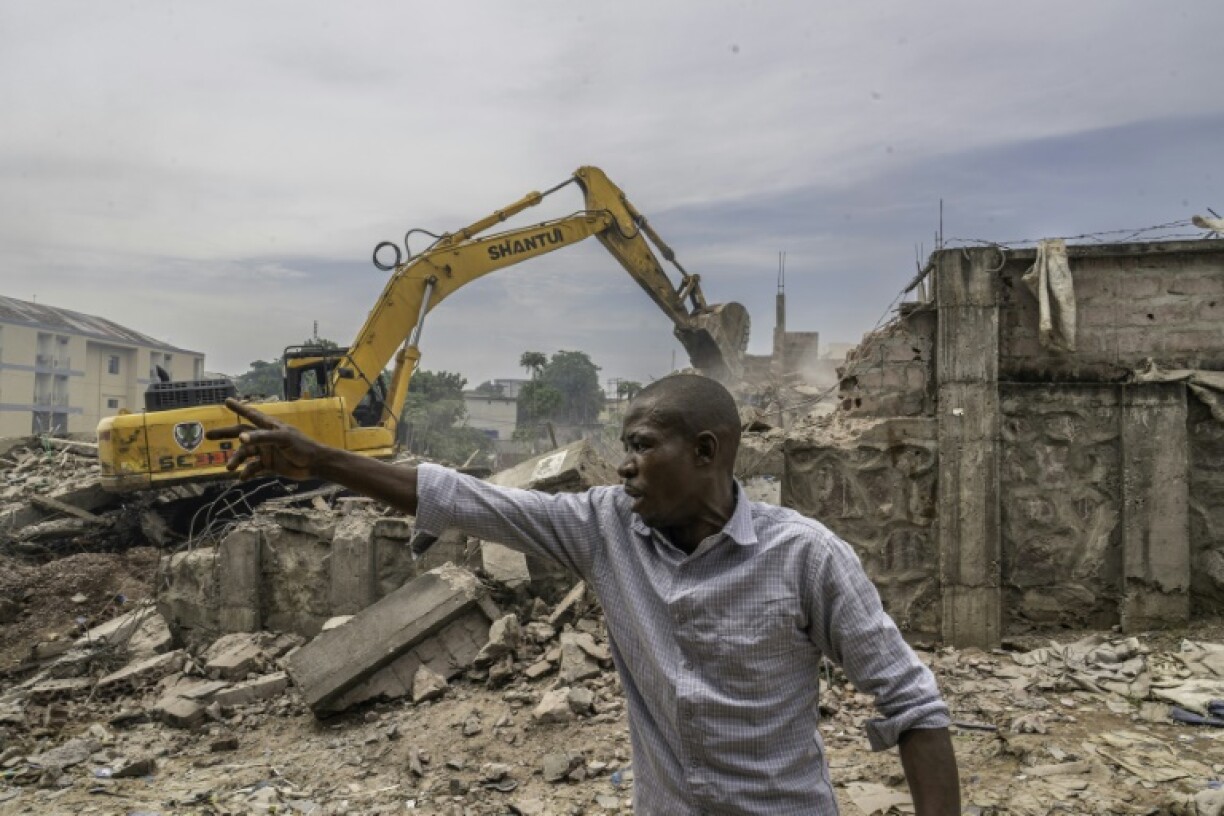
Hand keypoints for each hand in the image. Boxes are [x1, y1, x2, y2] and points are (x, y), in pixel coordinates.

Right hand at [206, 398, 320, 480]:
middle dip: (225, 434)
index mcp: (269, 426)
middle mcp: (265, 437)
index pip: (251, 414)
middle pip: (241, 433)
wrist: (314, 464)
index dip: (239, 408)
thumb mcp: (282, 439)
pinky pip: (253, 468)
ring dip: (236, 459)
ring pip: (245, 453)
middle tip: (208, 435)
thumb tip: (241, 438)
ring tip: (229, 467)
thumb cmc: (301, 446)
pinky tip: (242, 478)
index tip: (226, 401)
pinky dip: (247, 472)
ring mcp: (266, 451)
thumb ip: (261, 438)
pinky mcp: (269, 464)